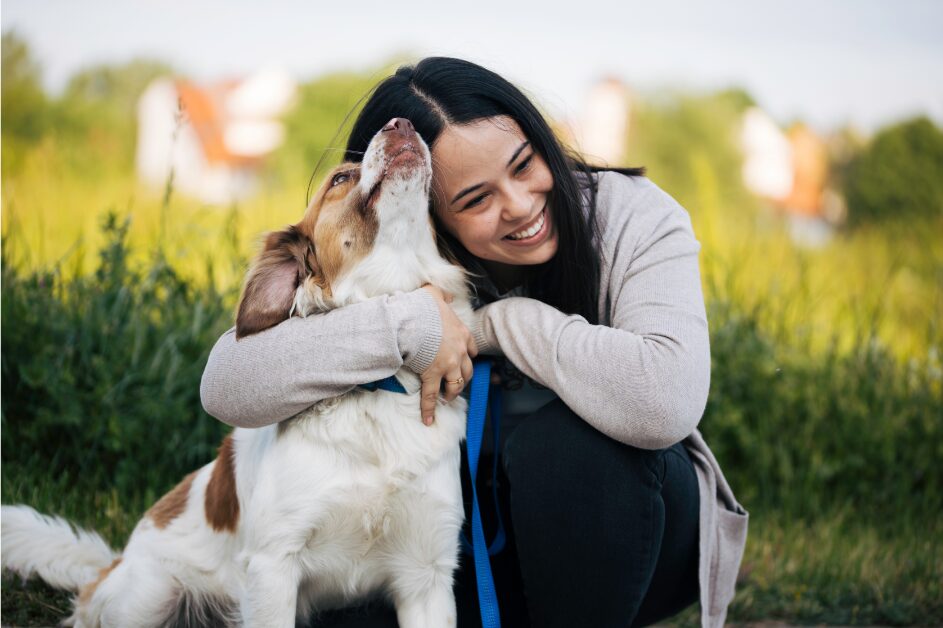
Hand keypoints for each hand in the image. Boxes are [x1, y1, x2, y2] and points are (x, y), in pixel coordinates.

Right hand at [419, 284, 476, 424]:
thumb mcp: (435, 294)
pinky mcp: (432, 375)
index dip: (469, 356)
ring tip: (447, 399)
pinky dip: (429, 409)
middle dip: (463, 378)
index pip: (472, 349)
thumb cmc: (422, 307)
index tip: (467, 360)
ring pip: (456, 385)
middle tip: (457, 383)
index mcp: (462, 334)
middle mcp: (459, 352)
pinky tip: (428, 420)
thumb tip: (447, 294)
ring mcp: (447, 365)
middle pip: (467, 370)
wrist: (412, 320)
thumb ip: (443, 295)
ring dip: (452, 393)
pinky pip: (431, 396)